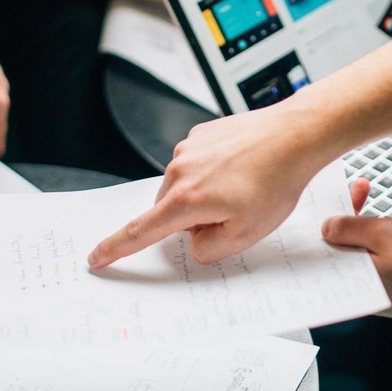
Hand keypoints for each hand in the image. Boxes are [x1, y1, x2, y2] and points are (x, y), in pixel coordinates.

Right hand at [88, 104, 335, 266]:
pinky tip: (242, 169)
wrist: (295, 136)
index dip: (116, 248)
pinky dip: (213, 172)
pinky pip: (198, 164)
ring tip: (244, 187)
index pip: (141, 231)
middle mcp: (179, 170)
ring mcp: (189, 148)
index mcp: (185, 200)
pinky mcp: (201, 134)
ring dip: (204, 194)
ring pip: (184, 186)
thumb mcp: (246, 234)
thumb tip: (194, 239)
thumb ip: (209, 248)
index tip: (97, 257)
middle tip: (234, 214)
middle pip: (169, 210)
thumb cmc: (276, 181)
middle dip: (193, 220)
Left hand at [323, 179, 391, 323]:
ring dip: (367, 228)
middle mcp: (357, 290)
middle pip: (342, 245)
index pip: (326, 241)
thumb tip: (327, 227)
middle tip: (362, 189)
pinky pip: (377, 265)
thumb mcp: (384, 233)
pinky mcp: (391, 293)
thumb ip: (350, 228)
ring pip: (360, 254)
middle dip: (350, 214)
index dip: (332, 211)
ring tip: (383, 211)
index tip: (342, 191)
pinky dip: (380, 246)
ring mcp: (374, 293)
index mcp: (349, 276)